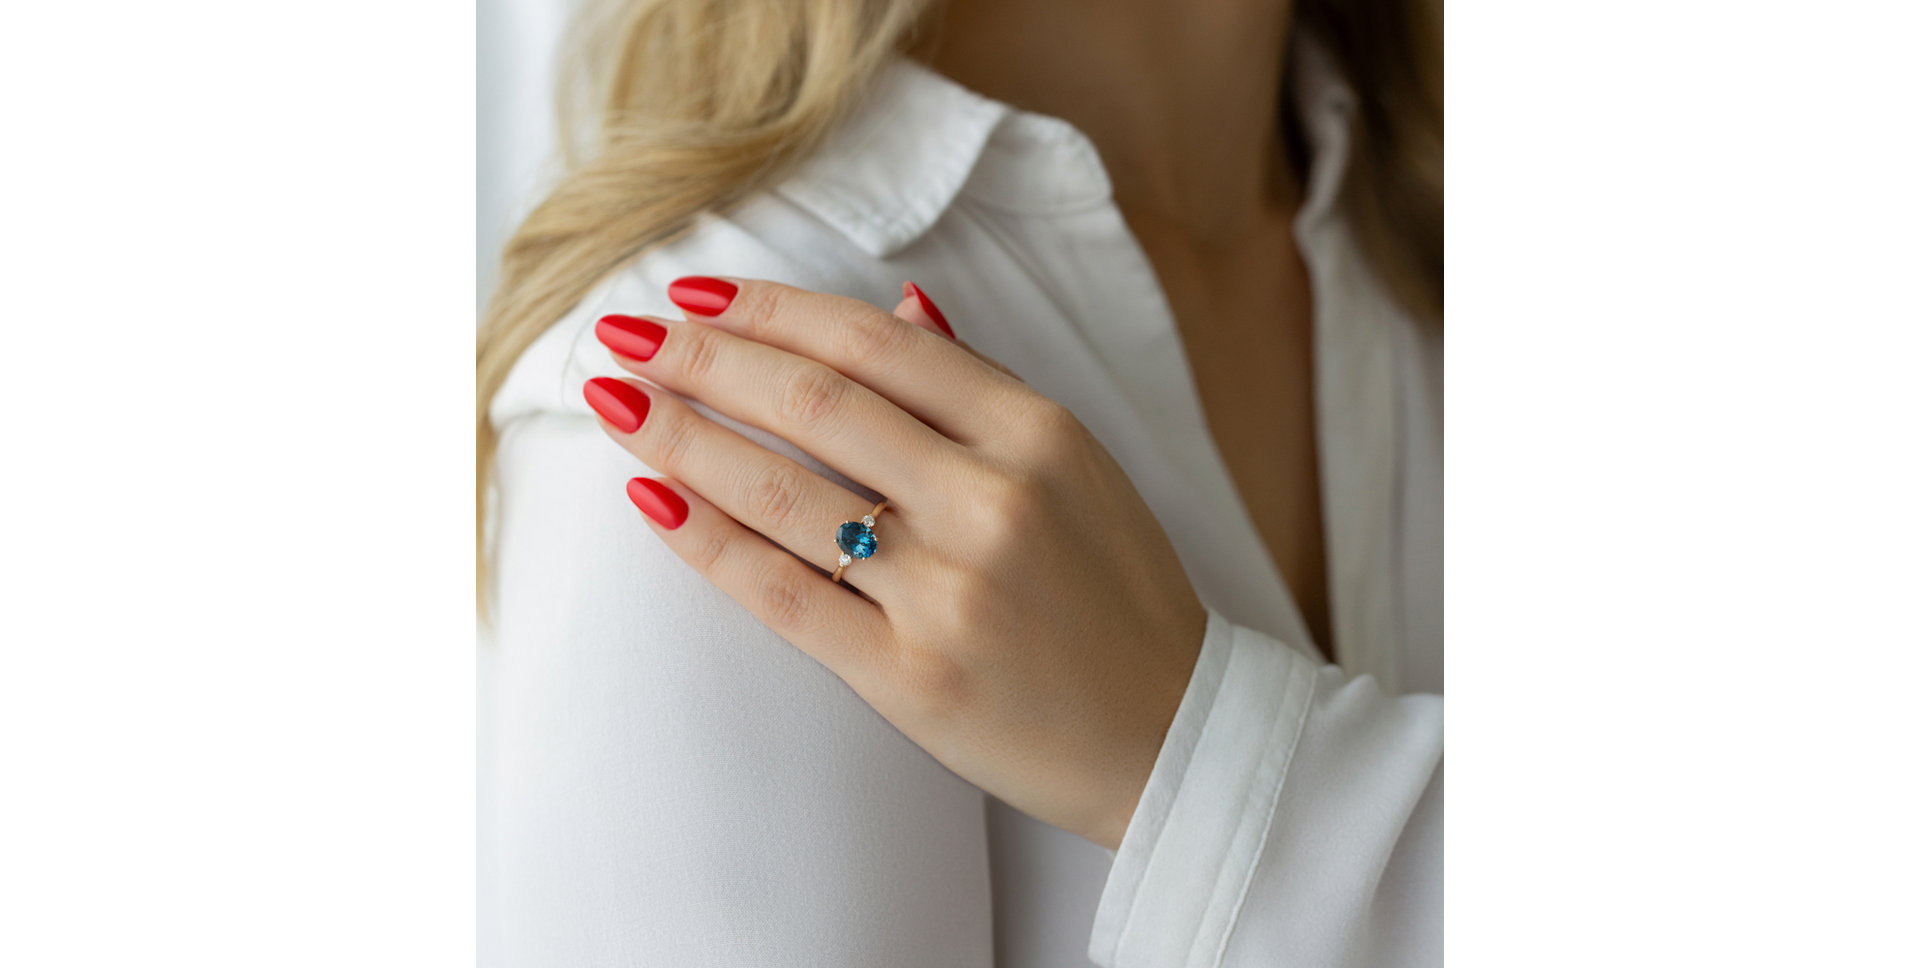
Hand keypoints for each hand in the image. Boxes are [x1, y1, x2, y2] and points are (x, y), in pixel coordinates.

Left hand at [582, 276, 1205, 847]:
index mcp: (1036, 432)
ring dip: (681, 436)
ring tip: (614, 401)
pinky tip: (651, 499)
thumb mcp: (1080, 466)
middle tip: (623, 333)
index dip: (768, 309)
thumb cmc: (1119, 595)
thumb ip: (984, 386)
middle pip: (814, 401)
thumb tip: (900, 301)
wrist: (1172, 735)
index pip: (873, 342)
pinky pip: (782, 594)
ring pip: (783, 491)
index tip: (694, 293)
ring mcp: (947, 590)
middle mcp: (991, 499)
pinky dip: (706, 542)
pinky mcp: (909, 675)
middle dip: (702, 357)